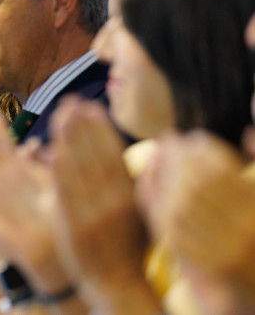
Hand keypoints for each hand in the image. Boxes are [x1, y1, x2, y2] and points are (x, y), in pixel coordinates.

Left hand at [48, 96, 158, 312]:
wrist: (116, 282)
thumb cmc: (133, 244)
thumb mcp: (149, 212)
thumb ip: (149, 181)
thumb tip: (162, 148)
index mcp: (131, 197)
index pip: (115, 155)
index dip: (101, 129)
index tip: (90, 106)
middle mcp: (112, 204)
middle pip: (94, 156)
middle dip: (81, 126)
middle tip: (70, 102)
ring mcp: (90, 215)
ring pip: (77, 169)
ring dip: (67, 139)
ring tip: (59, 115)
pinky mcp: (70, 226)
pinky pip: (63, 193)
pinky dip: (57, 170)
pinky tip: (50, 149)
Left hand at [138, 130, 254, 311]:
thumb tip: (248, 130)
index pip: (223, 169)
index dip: (203, 148)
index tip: (190, 137)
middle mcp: (245, 230)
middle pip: (198, 184)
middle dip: (178, 158)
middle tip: (166, 141)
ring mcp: (225, 251)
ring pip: (181, 207)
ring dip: (164, 178)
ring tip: (156, 160)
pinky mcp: (206, 267)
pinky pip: (173, 232)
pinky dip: (161, 207)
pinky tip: (153, 189)